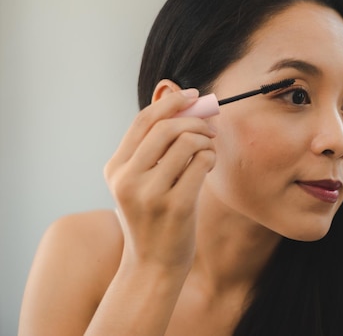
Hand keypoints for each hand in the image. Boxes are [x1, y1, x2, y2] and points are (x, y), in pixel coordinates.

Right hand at [104, 88, 216, 273]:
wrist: (153, 265)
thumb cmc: (154, 217)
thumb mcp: (141, 183)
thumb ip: (156, 148)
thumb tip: (187, 105)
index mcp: (116, 169)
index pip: (143, 121)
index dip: (170, 102)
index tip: (192, 94)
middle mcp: (127, 179)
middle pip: (166, 127)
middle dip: (195, 120)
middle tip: (210, 127)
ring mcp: (150, 194)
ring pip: (187, 142)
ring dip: (206, 140)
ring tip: (209, 151)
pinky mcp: (175, 207)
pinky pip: (201, 163)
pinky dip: (210, 158)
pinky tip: (208, 166)